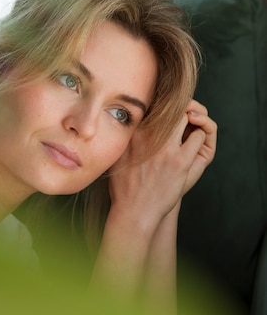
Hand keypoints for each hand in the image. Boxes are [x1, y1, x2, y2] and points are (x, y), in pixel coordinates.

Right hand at [108, 99, 216, 221]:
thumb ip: (123, 136)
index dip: (163, 104)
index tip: (166, 111)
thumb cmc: (123, 185)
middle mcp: (148, 136)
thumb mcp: (115, 156)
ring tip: (188, 131)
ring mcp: (165, 148)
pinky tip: (192, 146)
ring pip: (188, 118)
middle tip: (183, 118)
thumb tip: (120, 120)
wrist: (133, 211)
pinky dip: (199, 138)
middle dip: (181, 109)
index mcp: (132, 133)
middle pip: (172, 106)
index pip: (153, 104)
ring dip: (192, 122)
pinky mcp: (181, 161)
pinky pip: (198, 137)